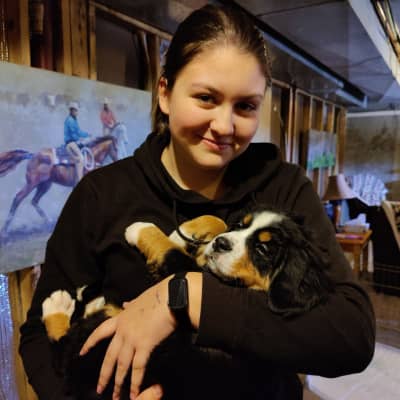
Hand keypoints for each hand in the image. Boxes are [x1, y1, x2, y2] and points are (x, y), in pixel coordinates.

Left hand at [80, 278, 174, 399]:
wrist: (169, 297)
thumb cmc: (158, 296)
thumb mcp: (140, 299)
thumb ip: (131, 305)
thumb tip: (125, 304)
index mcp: (121, 318)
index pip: (101, 332)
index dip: (91, 342)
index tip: (82, 352)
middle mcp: (123, 330)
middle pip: (110, 355)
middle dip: (104, 374)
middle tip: (100, 388)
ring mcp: (132, 338)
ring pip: (122, 364)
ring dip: (119, 382)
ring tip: (116, 396)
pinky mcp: (145, 344)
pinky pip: (138, 367)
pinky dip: (136, 381)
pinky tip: (134, 392)